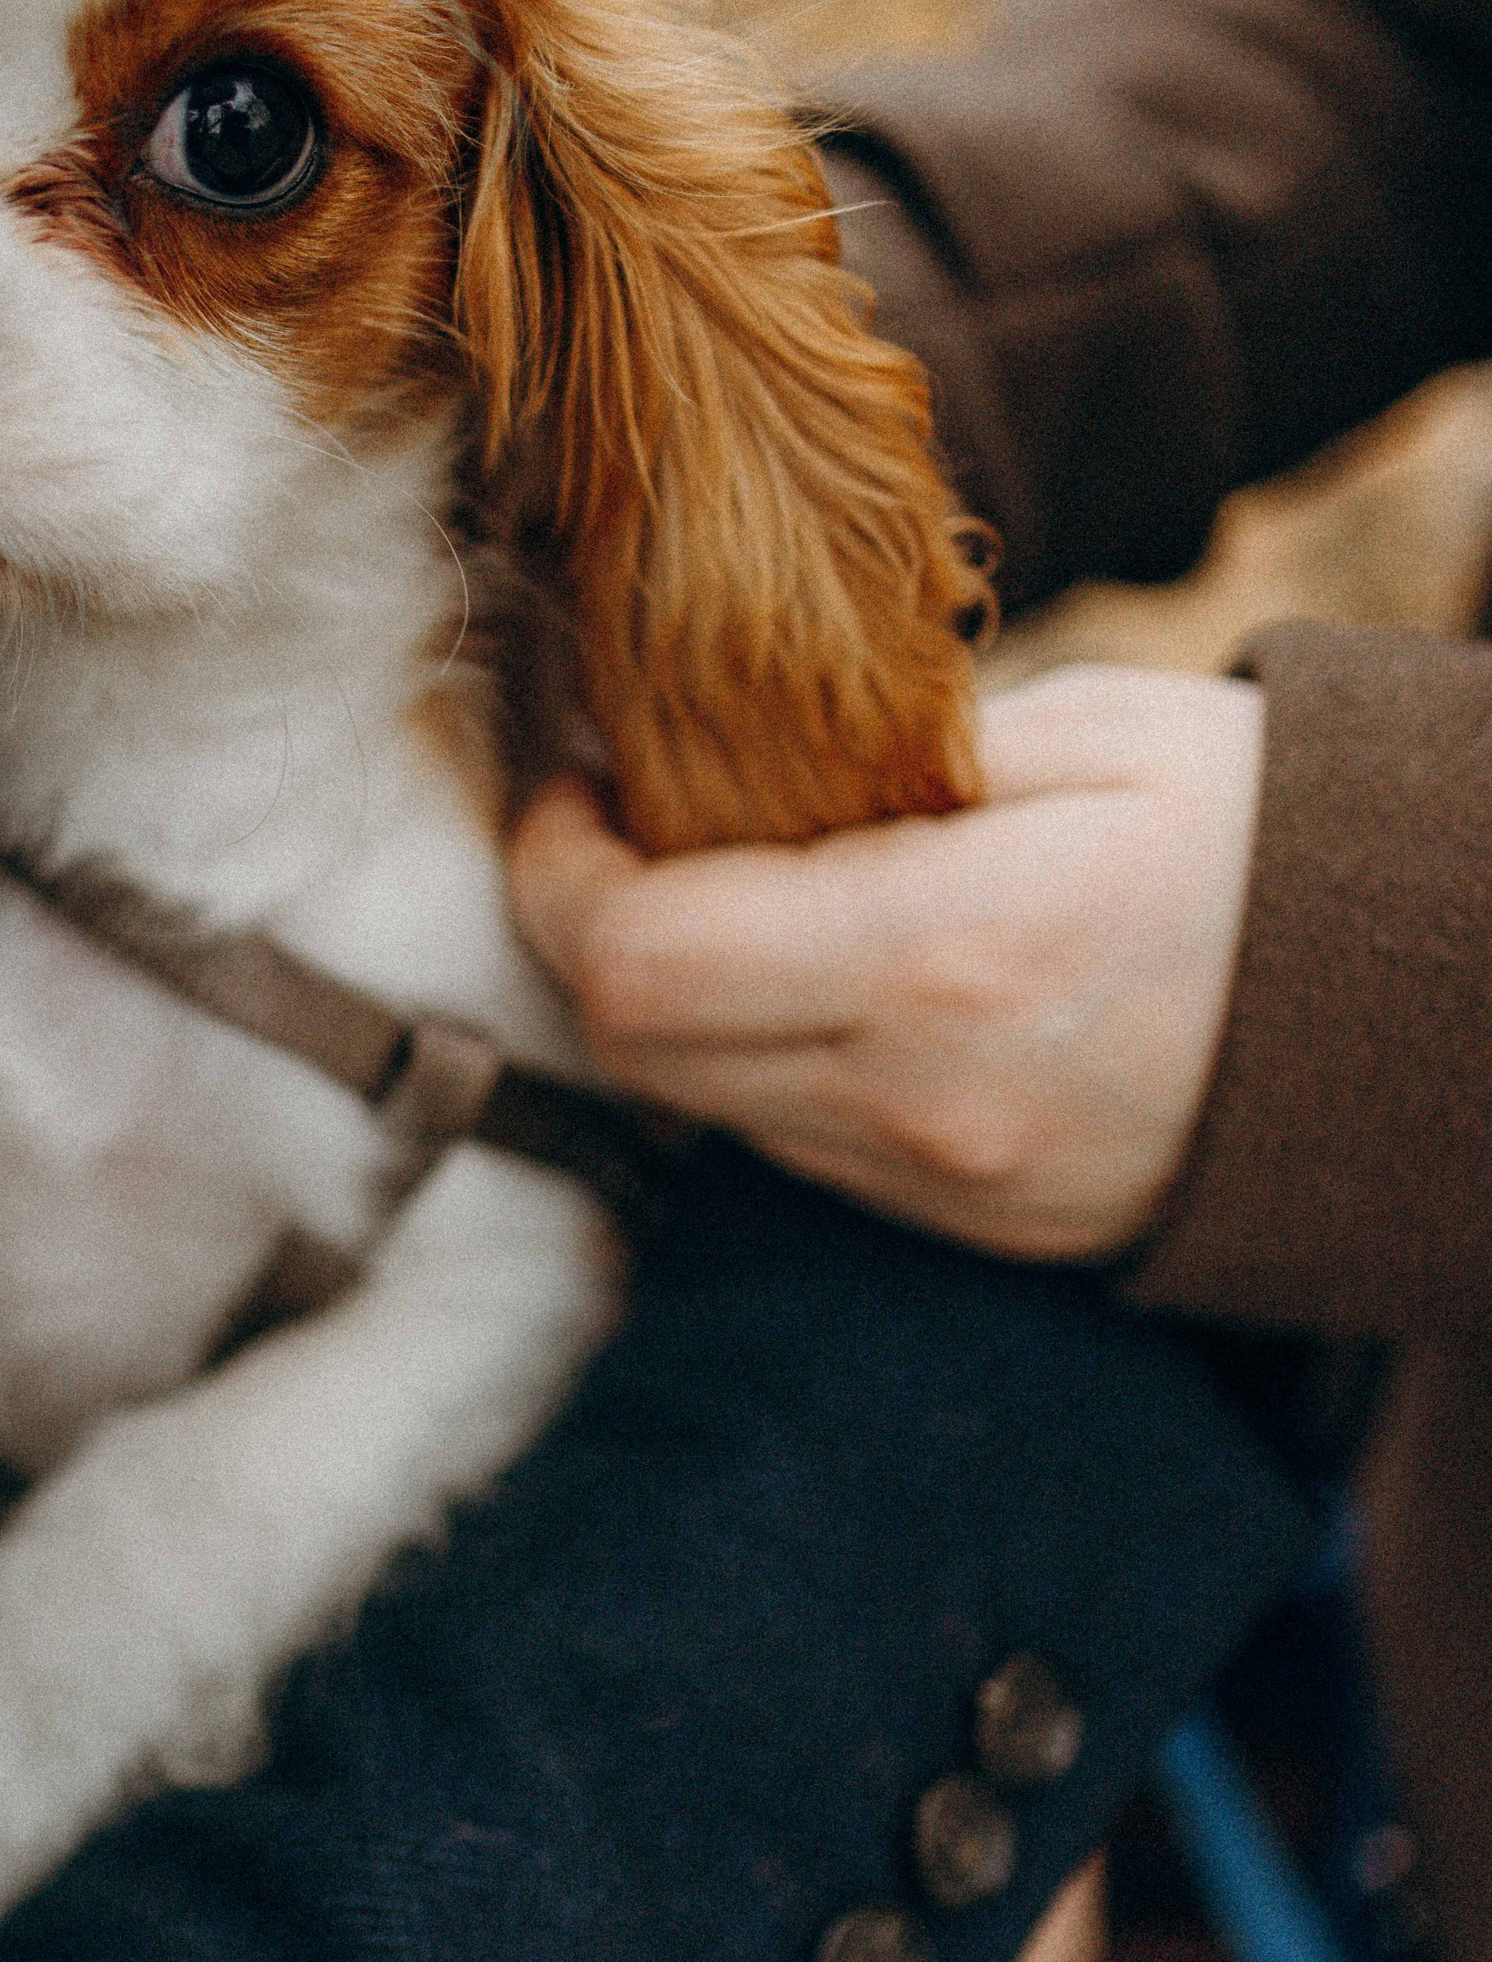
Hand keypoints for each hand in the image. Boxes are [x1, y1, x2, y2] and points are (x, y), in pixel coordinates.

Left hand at [511, 665, 1264, 1263]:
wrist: (1427, 1019)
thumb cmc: (1258, 836)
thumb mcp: (1086, 732)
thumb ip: (882, 754)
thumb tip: (717, 760)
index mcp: (941, 953)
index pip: (634, 955)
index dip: (557, 871)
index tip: (577, 785)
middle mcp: (918, 1101)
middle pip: (637, 1047)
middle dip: (591, 930)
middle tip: (622, 825)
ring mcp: (942, 1187)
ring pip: (705, 1107)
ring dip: (675, 1000)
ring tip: (724, 890)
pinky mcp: (968, 1230)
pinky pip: (794, 1149)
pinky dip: (761, 1060)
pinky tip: (812, 974)